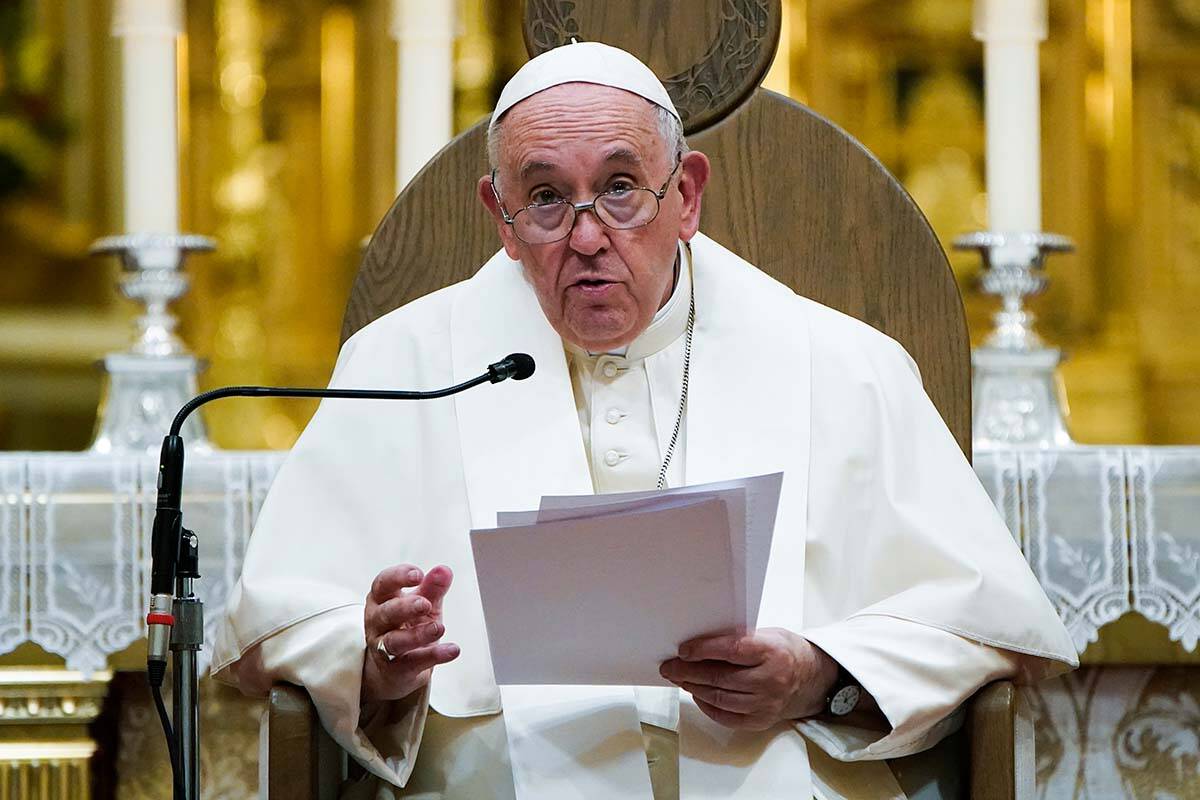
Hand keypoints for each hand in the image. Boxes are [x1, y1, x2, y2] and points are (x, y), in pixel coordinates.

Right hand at [361, 564, 459, 704]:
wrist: (397, 667)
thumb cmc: (408, 625)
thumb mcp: (423, 604)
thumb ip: (433, 588)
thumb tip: (444, 570)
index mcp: (381, 600)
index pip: (382, 584)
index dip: (398, 577)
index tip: (418, 574)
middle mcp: (377, 622)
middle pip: (386, 613)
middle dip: (405, 607)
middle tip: (425, 603)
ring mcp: (383, 647)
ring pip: (394, 641)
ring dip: (418, 634)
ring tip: (439, 628)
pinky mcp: (396, 669)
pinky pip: (413, 662)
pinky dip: (434, 656)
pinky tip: (452, 650)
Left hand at [659, 627, 838, 730]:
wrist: (812, 678)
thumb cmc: (784, 651)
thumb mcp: (766, 634)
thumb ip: (738, 639)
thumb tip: (699, 643)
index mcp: (772, 652)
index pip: (731, 650)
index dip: (704, 650)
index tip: (683, 650)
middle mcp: (771, 679)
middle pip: (721, 677)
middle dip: (689, 671)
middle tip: (670, 667)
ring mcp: (767, 703)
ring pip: (720, 698)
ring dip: (694, 688)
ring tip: (679, 679)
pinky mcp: (762, 720)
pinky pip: (727, 717)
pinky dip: (708, 706)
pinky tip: (697, 694)